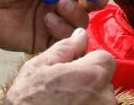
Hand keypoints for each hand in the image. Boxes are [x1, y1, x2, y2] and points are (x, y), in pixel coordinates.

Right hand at [2, 28, 116, 104]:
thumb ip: (65, 48)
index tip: (74, 69)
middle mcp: (104, 97)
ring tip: (63, 101)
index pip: (105, 58)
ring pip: (100, 98)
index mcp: (92, 75)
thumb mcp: (38, 67)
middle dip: (88, 80)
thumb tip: (80, 35)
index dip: (89, 61)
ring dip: (87, 97)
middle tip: (65, 88)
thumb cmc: (27, 102)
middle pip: (103, 79)